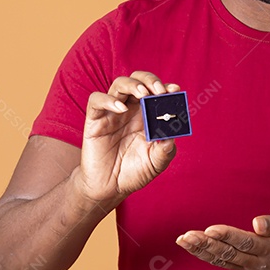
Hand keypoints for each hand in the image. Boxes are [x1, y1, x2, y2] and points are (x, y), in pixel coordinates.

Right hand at [72, 70, 179, 202]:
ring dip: (132, 84)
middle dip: (150, 80)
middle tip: (159, 91)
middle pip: (138, 80)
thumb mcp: (156, 163)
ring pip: (119, 84)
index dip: (165, 87)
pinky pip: (96, 100)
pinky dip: (108, 100)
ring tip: (143, 94)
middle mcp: (130, 109)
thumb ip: (166, 149)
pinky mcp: (95, 120)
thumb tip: (173, 134)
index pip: (156, 91)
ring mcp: (112, 112)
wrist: (110, 189)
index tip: (175, 89)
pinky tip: (120, 109)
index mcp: (147, 115)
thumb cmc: (134, 172)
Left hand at [176, 210, 269, 269]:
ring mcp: (247, 268)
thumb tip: (257, 224)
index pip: (246, 243)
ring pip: (220, 260)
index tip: (210, 229)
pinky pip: (219, 262)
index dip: (228, 236)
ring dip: (200, 250)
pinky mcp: (240, 267)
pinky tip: (189, 245)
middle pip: (228, 254)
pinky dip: (203, 254)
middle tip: (187, 235)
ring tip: (182, 240)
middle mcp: (257, 263)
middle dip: (207, 244)